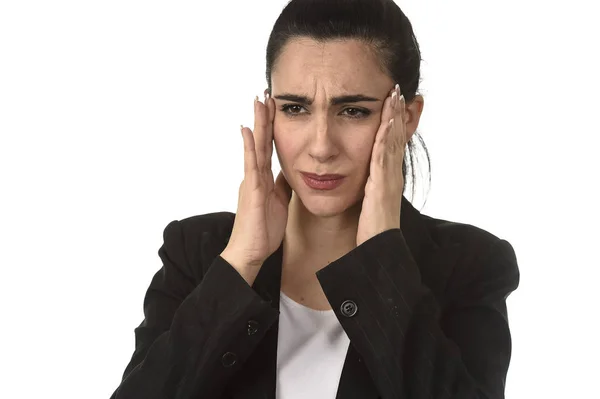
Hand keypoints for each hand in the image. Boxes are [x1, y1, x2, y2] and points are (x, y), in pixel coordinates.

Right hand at [221, 93, 292, 283]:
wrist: (250, 251)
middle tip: (265, 93)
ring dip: (258, 123)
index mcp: (263, 178)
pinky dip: (249, 146)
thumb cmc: (263, 229)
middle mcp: (255, 175)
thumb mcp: (279, 202)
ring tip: (258, 101)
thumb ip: (282, 185)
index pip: (268, 146)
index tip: (275, 107)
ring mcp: (252, 181)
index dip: (272, 127)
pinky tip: (247, 130)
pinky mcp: (252, 190)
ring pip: (255, 146)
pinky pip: (251, 164)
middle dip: (264, 117)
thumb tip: (291, 171)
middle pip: (261, 140)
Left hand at [356, 84, 406, 246]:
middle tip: (398, 89)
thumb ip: (368, 188)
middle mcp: (391, 174)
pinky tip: (386, 122)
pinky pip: (383, 157)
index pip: (389, 143)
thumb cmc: (372, 230)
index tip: (391, 101)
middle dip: (397, 113)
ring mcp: (389, 179)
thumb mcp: (370, 203)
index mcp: (386, 177)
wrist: (378, 250)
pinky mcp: (382, 186)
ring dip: (394, 118)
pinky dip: (386, 138)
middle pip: (395, 137)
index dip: (392, 122)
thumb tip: (364, 180)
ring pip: (392, 142)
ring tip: (395, 95)